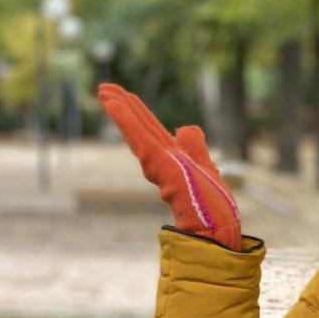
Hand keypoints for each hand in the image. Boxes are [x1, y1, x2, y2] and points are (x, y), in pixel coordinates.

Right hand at [97, 83, 242, 249]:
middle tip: (104, 87)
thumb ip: (195, 148)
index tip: (125, 97)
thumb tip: (183, 127)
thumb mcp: (206, 168)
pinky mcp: (160, 166)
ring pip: (138, 131)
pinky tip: (112, 103)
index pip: (153, 132)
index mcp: (175, 161)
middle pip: (143, 127)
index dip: (139, 113)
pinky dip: (127, 121)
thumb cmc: (214, 209)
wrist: (215, 230)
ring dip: (121, 108)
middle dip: (125, 106)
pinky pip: (141, 139)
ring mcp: (161, 164)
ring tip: (103, 89)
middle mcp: (164, 161)